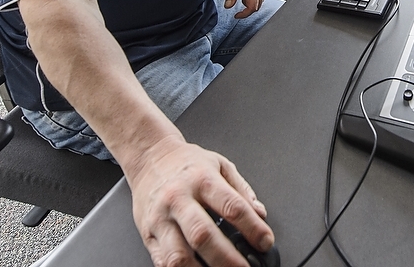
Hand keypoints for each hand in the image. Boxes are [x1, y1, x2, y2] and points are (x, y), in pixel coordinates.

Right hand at [128, 136, 272, 266]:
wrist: (149, 157)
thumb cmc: (186, 163)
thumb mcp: (220, 165)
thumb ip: (241, 190)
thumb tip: (260, 214)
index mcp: (202, 179)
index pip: (231, 206)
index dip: (252, 227)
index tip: (265, 242)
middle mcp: (179, 199)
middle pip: (203, 235)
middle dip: (227, 259)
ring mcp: (161, 219)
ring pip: (178, 255)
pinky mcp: (148, 234)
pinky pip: (162, 262)